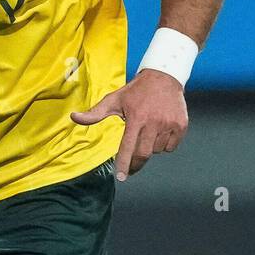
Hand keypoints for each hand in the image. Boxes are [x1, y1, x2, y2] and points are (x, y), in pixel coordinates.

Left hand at [70, 68, 188, 180]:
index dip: (124, 164)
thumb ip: (94, 113)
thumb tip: (73, 118)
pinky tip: (160, 131)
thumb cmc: (135, 91)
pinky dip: (164, 145)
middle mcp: (153, 122)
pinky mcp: (181, 125)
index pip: (128, 147)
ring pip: (157, 150)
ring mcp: (169, 124)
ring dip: (150, 148)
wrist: (164, 76)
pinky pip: (171, 147)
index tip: (121, 177)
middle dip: (135, 164)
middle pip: (143, 154)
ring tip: (147, 133)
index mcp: (136, 117)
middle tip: (130, 168)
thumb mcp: (114, 99)